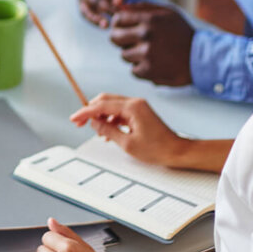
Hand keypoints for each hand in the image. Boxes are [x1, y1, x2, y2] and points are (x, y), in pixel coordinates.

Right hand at [70, 93, 184, 166]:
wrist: (177, 151)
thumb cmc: (158, 149)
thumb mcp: (127, 143)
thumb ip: (108, 131)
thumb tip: (94, 124)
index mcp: (132, 107)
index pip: (102, 106)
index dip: (85, 112)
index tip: (74, 118)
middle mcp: (135, 102)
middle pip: (105, 100)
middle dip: (91, 111)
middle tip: (79, 122)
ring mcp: (138, 106)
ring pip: (112, 106)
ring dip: (100, 116)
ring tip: (94, 130)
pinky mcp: (140, 112)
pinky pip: (120, 112)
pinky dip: (110, 119)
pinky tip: (107, 131)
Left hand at [108, 2, 192, 85]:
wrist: (201, 57)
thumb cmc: (181, 32)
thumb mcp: (166, 12)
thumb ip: (142, 7)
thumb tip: (118, 6)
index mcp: (149, 19)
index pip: (118, 19)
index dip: (119, 23)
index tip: (125, 28)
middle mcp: (146, 35)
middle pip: (114, 37)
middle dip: (121, 39)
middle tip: (132, 41)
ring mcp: (147, 54)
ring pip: (123, 55)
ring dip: (133, 54)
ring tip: (149, 52)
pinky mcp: (149, 71)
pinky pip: (133, 70)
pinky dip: (141, 68)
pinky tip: (154, 63)